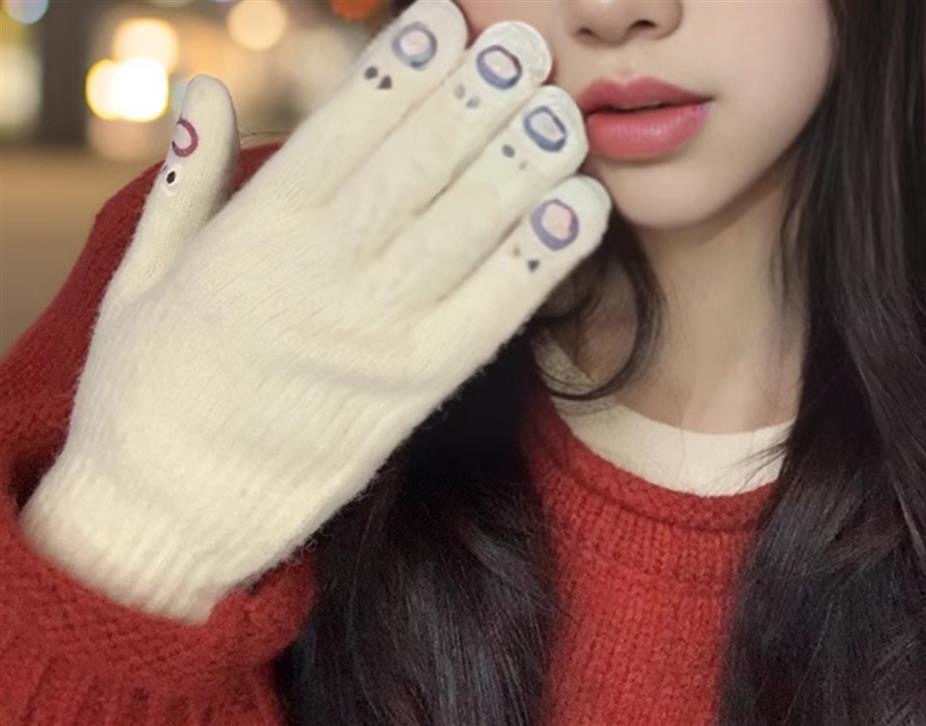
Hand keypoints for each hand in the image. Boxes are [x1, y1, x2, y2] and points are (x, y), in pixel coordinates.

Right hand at [19, 0, 609, 622]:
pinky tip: (581, 210)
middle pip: (415, 172)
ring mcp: (373, 341)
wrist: (170, 515)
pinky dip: (540, 261)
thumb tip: (200, 90)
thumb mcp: (141, 277)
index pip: (339, 135)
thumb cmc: (151, 389)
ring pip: (462, 235)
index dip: (400, 74)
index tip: (447, 21)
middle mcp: (317, 282)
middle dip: (477, 102)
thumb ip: (182, 182)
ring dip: (523, 167)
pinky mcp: (414, 394)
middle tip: (528, 48)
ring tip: (566, 114)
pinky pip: (490, 318)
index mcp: (251, 240)